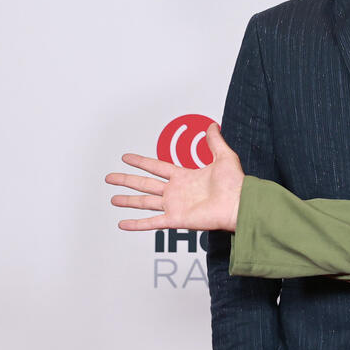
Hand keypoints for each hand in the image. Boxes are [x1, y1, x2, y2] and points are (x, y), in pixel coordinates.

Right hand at [106, 124, 243, 231]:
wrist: (240, 204)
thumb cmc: (236, 184)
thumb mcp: (224, 157)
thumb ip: (215, 141)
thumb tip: (211, 125)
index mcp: (185, 177)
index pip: (156, 167)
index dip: (141, 162)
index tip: (126, 158)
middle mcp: (177, 192)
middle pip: (145, 184)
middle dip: (126, 180)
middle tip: (109, 177)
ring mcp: (175, 206)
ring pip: (144, 202)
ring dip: (128, 201)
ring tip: (113, 199)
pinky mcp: (176, 219)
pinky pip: (152, 223)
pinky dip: (136, 224)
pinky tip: (122, 224)